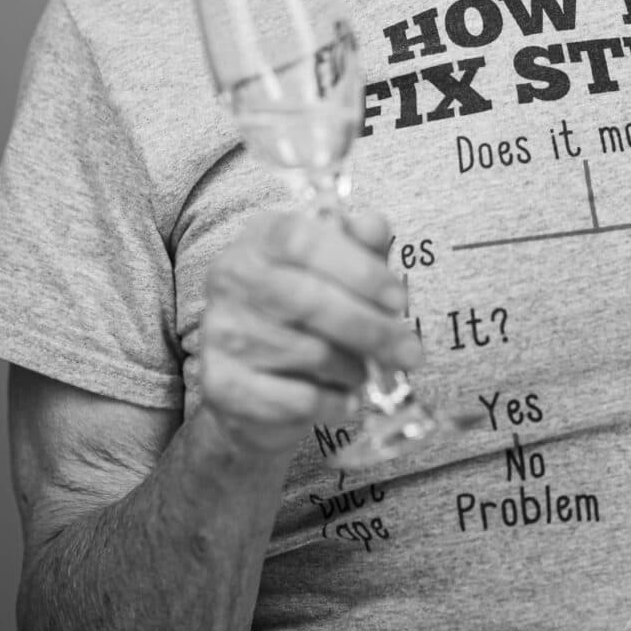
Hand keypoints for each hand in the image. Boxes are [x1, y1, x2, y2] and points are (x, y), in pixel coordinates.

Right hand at [187, 202, 422, 460]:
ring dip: (352, 368)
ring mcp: (219, 333)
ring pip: (309, 352)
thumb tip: (373, 227)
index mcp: (260, 238)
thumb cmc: (309, 315)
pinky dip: (333, 402)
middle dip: (371, 329)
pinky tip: (343, 398)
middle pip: (308, 300)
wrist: (257, 385)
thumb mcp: (341, 271)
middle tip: (410, 352)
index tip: (398, 298)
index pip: (301, 240)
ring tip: (360, 370)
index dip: (356, 268)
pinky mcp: (222, 386)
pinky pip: (297, 398)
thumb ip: (361, 245)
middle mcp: (231, 278)